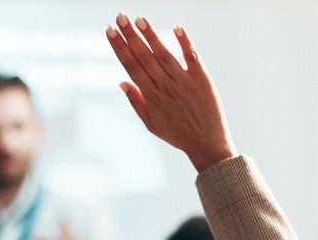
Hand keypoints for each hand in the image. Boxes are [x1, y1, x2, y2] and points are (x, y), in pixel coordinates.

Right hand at [106, 14, 235, 171]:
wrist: (207, 145)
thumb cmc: (177, 134)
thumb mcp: (151, 123)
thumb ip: (136, 101)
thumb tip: (121, 81)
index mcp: (151, 96)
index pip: (131, 66)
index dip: (120, 47)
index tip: (110, 30)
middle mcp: (165, 87)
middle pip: (144, 56)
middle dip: (130, 35)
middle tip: (120, 16)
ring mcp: (184, 82)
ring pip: (164, 54)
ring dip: (151, 35)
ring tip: (140, 18)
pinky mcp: (202, 80)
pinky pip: (192, 58)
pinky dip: (185, 43)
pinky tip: (177, 27)